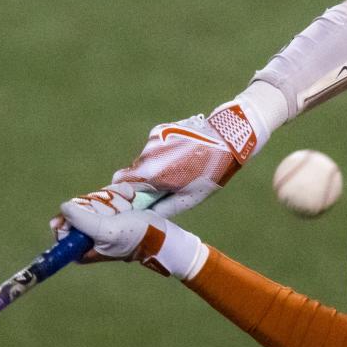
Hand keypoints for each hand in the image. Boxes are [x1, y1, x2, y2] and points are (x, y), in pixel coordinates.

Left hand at [58, 189, 205, 278]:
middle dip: (101, 204)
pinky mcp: (111, 213)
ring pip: (94, 199)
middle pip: (78, 208)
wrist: (164, 234)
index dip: (75, 213)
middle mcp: (86, 237)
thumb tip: (63, 208)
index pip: (62, 224)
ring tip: (129, 206)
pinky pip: (107, 195)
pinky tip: (131, 198)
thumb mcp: (107, 230)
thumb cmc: (136, 236)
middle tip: (117, 212)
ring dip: (114, 198)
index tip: (92, 212)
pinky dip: (120, 194)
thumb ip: (83, 221)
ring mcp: (99, 223)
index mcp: (80, 248)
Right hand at [112, 105, 256, 216]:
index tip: (134, 200)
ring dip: (153, 167)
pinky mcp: (159, 130)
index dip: (124, 193)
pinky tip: (179, 155)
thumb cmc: (210, 172)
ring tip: (177, 169)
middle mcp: (147, 155)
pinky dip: (160, 154)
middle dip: (142, 182)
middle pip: (132, 172)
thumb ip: (164, 208)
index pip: (120, 184)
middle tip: (163, 188)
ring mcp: (152, 139)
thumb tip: (147, 217)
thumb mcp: (190, 197)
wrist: (226, 138)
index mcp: (152, 174)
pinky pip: (152, 147)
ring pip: (143, 160)